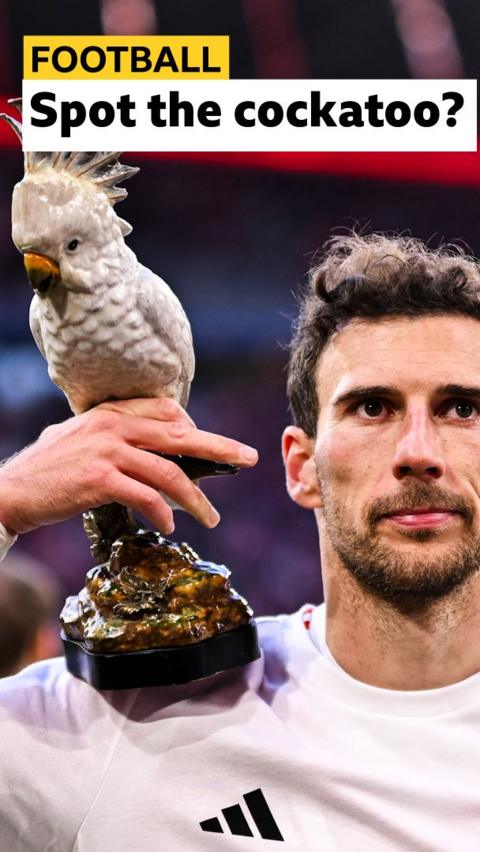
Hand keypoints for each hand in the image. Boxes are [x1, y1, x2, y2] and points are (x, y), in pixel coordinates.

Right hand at [0, 397, 257, 535]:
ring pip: (169, 472)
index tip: (210, 448)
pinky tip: (168, 527)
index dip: (193, 428)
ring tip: (211, 517)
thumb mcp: (78, 438)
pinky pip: (146, 497)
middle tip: (248, 458)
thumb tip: (146, 448)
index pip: (166, 410)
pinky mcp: (100, 480)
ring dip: (195, 499)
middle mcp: (112, 426)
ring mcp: (107, 451)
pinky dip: (163, 514)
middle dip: (219, 447)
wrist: (9, 490)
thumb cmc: (45, 470)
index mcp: (110, 413)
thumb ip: (112, 436)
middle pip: (180, 435)